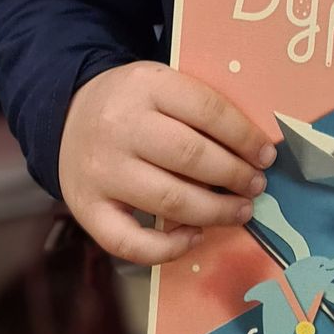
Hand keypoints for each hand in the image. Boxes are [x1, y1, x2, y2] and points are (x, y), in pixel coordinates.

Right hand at [58, 60, 276, 266]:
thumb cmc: (133, 103)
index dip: (244, 137)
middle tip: (257, 185)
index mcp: (146, 85)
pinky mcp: (86, 208)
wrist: (68, 114)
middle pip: (191, 157)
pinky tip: (194, 237)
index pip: (207, 110)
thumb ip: (199, 108)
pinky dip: (168, 248)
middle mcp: (120, 127)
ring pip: (169, 200)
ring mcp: (101, 170)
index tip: (266, 155)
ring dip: (215, 212)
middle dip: (234, 176)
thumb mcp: (161, 84)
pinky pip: (128, 242)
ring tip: (240, 211)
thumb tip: (255, 149)